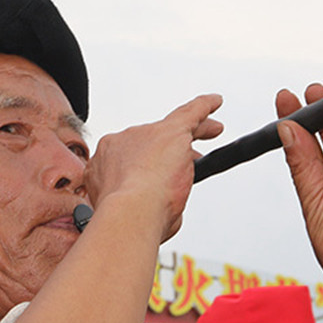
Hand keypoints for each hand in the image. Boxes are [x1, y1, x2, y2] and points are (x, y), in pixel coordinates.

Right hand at [84, 94, 222, 241]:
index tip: (158, 174)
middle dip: (172, 148)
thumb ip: (148, 206)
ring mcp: (146, 135)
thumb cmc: (127, 220)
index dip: (148, 164)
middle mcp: (122, 143)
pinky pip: (192, 112)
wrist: (129, 213)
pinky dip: (204, 107)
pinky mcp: (173, 130)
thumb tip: (169, 213)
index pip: (131, 157)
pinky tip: (216, 102)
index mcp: (106, 162)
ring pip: (175, 127)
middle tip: (191, 157)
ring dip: (195, 128)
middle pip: (152, 140)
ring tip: (213, 129)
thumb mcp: (131, 214)